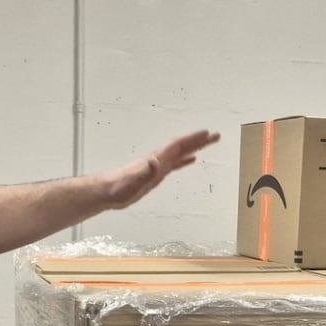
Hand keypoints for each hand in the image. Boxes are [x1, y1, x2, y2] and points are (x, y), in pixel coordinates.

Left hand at [105, 129, 220, 209]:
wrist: (108, 192)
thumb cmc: (119, 188)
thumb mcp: (133, 182)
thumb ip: (145, 172)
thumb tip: (155, 161)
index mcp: (157, 160)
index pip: (178, 146)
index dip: (192, 139)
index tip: (208, 133)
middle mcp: (159, 160)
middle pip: (182, 146)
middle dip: (199, 140)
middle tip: (216, 135)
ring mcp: (158, 166)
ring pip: (181, 153)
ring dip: (195, 147)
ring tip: (209, 142)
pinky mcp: (156, 175)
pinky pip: (175, 164)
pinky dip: (185, 160)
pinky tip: (191, 159)